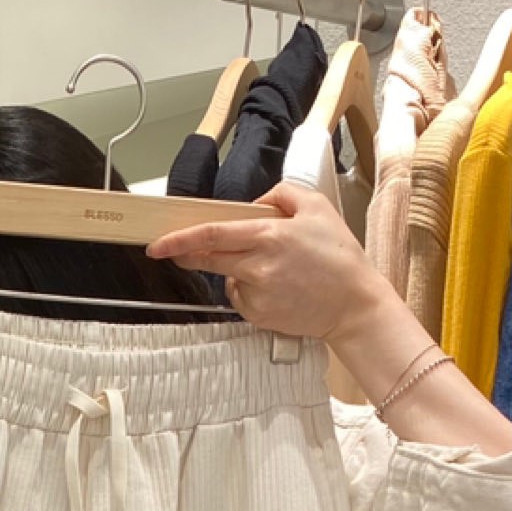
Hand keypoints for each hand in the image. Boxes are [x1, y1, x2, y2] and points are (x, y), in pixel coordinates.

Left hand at [150, 182, 511, 452]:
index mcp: (269, 236)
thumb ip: (281, 195)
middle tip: (175, 252)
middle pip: (209, 259)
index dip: (180, 239)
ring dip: (235, 270)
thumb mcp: (317, 206)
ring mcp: (257, 294)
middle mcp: (258, 266)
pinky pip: (240, 298)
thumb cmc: (339, 255)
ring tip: (274, 271)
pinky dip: (248, 291)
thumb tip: (254, 203)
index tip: (157, 243)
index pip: (213, 234)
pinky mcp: (259, 315)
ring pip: (227, 278)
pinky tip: (276, 290)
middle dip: (187, 255)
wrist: (355, 304)